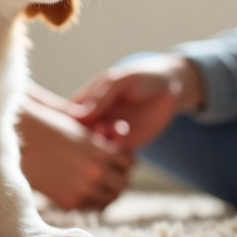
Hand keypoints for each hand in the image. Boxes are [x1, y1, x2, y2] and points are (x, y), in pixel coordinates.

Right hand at [17, 96, 133, 210]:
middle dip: (118, 177)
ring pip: (110, 199)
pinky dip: (91, 199)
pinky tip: (83, 187)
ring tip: (97, 181)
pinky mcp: (69, 202)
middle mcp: (95, 174)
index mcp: (101, 152)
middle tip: (110, 172)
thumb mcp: (81, 126)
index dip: (125, 159)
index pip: (129, 163)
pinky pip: (91, 206)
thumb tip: (122, 133)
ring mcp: (82, 190)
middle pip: (122, 184)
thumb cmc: (49, 125)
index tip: (117, 156)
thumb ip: (103, 136)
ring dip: (106, 191)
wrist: (18, 140)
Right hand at [72, 53, 201, 151]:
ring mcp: (108, 134)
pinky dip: (119, 155)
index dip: (67, 126)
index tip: (85, 119)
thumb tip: (79, 117)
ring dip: (104, 147)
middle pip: (77, 139)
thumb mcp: (121, 80)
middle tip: (105, 126)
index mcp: (85, 102)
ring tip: (121, 128)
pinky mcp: (125, 146)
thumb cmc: (143, 77)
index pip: (65, 118)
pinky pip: (114, 159)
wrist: (171, 87)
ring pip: (95, 152)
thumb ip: (102, 96)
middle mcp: (93, 121)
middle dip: (88, 138)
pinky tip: (130, 139)